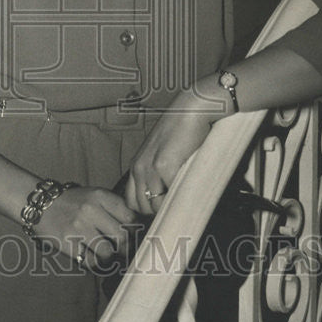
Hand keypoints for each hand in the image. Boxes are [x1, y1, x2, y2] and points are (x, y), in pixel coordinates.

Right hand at [35, 186, 136, 268]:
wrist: (41, 205)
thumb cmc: (73, 202)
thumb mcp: (94, 196)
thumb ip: (115, 208)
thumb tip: (138, 230)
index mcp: (100, 196)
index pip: (130, 218)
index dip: (135, 230)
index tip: (133, 235)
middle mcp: (90, 210)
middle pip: (122, 237)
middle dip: (124, 247)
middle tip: (122, 250)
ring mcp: (78, 228)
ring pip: (107, 253)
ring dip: (108, 257)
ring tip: (104, 254)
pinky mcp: (68, 244)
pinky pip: (90, 261)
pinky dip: (93, 262)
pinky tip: (89, 255)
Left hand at [125, 97, 227, 213]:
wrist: (190, 111)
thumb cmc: (180, 132)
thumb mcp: (159, 153)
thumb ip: (156, 173)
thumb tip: (163, 197)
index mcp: (136, 165)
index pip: (131, 200)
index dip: (147, 208)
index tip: (162, 209)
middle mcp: (138, 167)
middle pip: (142, 206)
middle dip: (159, 211)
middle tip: (175, 207)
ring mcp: (150, 168)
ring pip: (155, 205)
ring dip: (170, 206)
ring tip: (183, 199)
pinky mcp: (165, 167)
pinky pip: (170, 195)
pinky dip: (180, 197)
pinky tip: (189, 189)